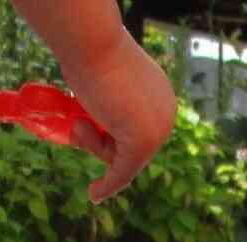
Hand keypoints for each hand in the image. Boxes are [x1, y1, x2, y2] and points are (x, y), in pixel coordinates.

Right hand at [60, 33, 177, 200]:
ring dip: (94, 146)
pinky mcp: (143, 143)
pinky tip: (94, 194)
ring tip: (81, 119)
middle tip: (80, 121)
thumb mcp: (105, 84)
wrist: (92, 42)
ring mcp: (158, 131)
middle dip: (101, 141)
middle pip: (131, 148)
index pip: (135, 131)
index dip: (108, 135)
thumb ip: (111, 106)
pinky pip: (123, 172)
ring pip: (122, 159)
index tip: (87, 130)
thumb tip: (101, 122)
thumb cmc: (91, 55)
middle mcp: (166, 115)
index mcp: (161, 100)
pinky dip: (109, 185)